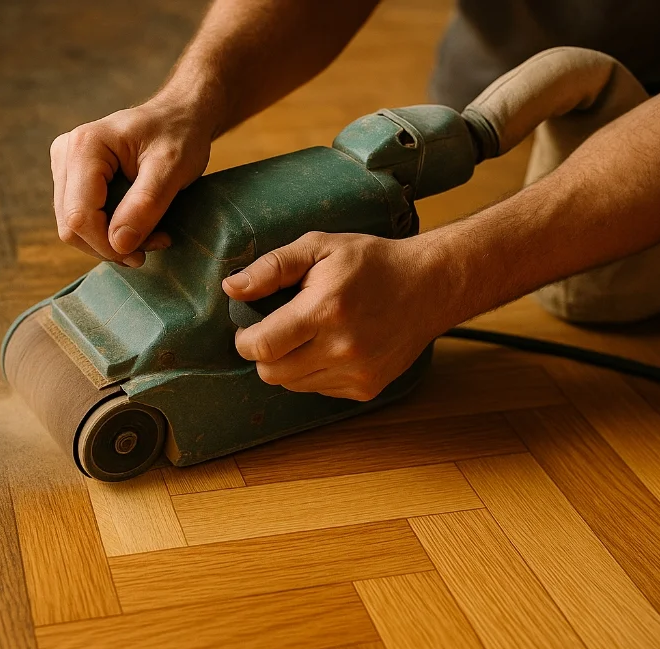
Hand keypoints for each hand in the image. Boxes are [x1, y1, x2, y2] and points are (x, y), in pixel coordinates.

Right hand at [50, 95, 215, 265]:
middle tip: (155, 243)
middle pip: (72, 226)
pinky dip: (110, 234)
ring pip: (74, 228)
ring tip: (153, 236)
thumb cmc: (179, 134)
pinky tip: (139, 228)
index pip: (79, 216)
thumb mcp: (172, 169)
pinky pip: (83, 220)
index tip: (143, 253)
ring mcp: (66, 167)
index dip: (107, 245)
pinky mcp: (74, 180)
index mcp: (85, 146)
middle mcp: (65, 154)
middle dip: (111, 246)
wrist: (179, 116)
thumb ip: (145, 205)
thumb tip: (118, 245)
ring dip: (112, 243)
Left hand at [221, 231, 445, 400]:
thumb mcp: (319, 248)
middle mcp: (341, 348)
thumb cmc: (371, 263)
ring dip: (289, 364)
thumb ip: (272, 268)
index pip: (261, 347)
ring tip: (308, 335)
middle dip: (264, 354)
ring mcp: (356, 373)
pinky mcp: (366, 388)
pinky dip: (314, 372)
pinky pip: (318, 389)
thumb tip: (231, 288)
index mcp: (324, 310)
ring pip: (292, 385)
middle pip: (271, 373)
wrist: (428, 287)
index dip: (245, 339)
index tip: (249, 327)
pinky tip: (331, 346)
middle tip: (276, 330)